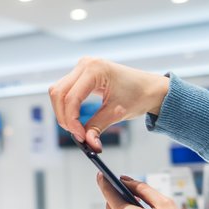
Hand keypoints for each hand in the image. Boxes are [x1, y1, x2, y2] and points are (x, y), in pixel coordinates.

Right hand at [48, 58, 169, 151]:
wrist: (150, 88)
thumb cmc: (139, 95)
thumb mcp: (117, 113)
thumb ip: (97, 128)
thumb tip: (88, 144)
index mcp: (95, 69)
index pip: (71, 97)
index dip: (72, 120)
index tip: (80, 136)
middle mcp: (85, 64)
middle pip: (58, 93)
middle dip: (64, 117)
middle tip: (77, 134)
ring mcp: (82, 68)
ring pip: (58, 92)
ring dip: (63, 112)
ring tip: (77, 128)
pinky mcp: (81, 75)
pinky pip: (65, 91)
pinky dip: (67, 106)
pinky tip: (76, 119)